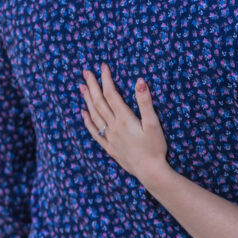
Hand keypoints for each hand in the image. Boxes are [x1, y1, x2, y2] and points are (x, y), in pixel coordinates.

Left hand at [80, 64, 168, 185]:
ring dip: (87, 100)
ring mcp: (109, 138)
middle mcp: (113, 127)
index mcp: (124, 119)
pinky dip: (87, 121)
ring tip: (82, 87)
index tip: (103, 66)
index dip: (106, 79)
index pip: (111, 94)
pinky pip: (94, 132)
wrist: (150, 172)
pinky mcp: (109, 147)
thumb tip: (139, 81)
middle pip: (99, 102)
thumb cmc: (155, 147)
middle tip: (86, 72)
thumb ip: (145, 102)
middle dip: (92, 86)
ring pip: (94, 115)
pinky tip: (83, 114)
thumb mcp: (154, 123)